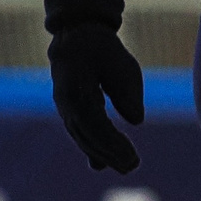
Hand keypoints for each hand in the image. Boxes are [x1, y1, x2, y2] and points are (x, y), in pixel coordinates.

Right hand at [49, 23, 143, 172]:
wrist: (77, 33)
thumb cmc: (102, 47)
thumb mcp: (122, 63)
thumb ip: (128, 92)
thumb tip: (136, 120)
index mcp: (76, 86)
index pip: (94, 123)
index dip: (112, 143)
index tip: (132, 157)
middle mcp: (65, 100)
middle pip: (87, 134)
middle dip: (109, 153)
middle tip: (133, 166)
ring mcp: (64, 106)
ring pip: (82, 136)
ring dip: (102, 153)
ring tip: (126, 166)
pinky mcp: (69, 109)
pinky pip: (80, 132)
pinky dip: (93, 147)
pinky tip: (103, 163)